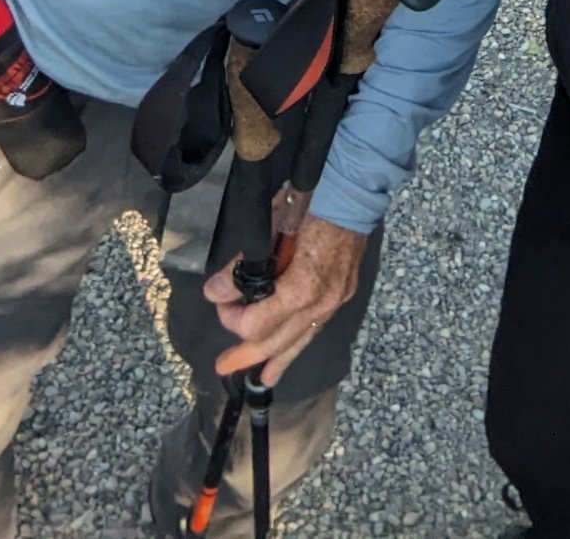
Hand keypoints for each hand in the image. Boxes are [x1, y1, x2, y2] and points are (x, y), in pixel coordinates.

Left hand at [205, 214, 365, 386]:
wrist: (352, 191)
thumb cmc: (309, 202)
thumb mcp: (268, 229)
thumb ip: (242, 264)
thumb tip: (216, 291)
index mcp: (302, 289)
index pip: (257, 324)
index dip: (231, 316)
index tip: (219, 299)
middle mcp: (321, 304)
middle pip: (277, 343)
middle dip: (246, 354)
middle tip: (222, 365)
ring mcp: (334, 301)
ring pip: (299, 343)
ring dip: (274, 360)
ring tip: (258, 378)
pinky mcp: (341, 294)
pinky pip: (313, 329)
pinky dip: (296, 346)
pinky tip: (286, 359)